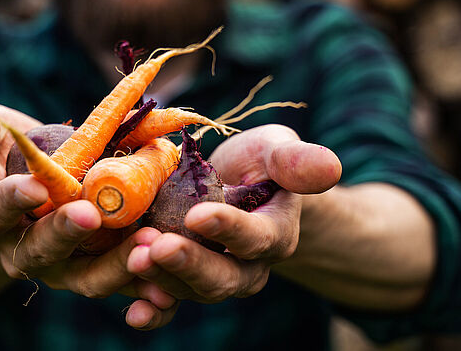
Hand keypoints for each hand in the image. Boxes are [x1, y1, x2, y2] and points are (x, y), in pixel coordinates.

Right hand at [0, 103, 176, 324]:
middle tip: (91, 214)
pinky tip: (168, 285)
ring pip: (86, 278)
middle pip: (42, 250)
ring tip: (148, 243)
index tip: (33, 186)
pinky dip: (144, 289)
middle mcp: (24, 252)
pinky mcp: (100, 273)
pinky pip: (122, 287)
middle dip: (66, 233)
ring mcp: (64, 268)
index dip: (10, 201)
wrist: (38, 194)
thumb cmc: (13, 159)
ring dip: (117, 265)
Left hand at [126, 125, 340, 312]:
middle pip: (223, 278)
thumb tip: (329, 167)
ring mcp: (216, 276)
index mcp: (274, 233)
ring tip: (135, 257)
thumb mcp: (277, 151)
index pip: (255, 237)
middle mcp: (248, 266)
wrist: (239, 186)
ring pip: (192, 289)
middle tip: (157, 247)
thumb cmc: (259, 164)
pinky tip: (133, 313)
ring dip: (162, 278)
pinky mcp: (186, 279)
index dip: (229, 229)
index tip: (198, 215)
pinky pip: (172, 303)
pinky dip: (154, 311)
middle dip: (189, 265)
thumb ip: (295, 160)